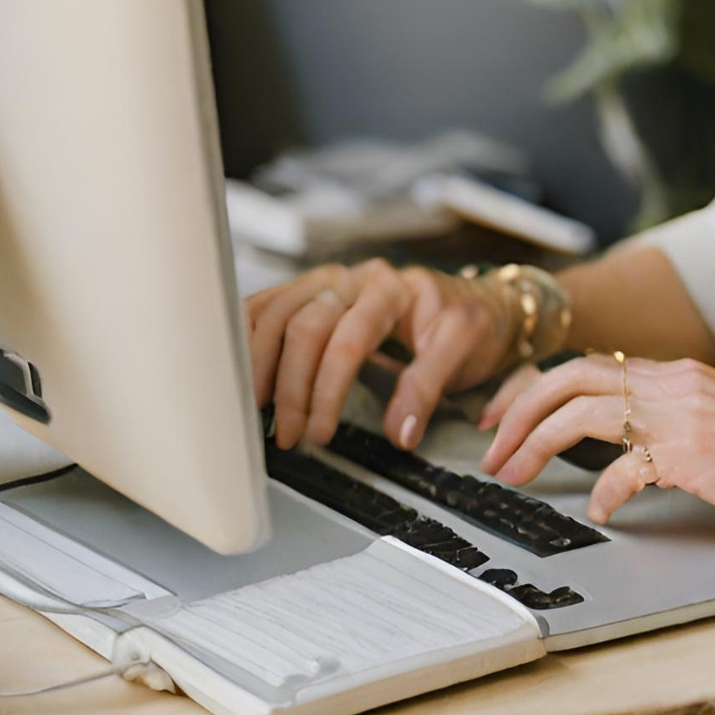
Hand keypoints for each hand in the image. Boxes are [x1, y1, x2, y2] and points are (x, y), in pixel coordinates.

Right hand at [244, 259, 513, 452]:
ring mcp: (329, 283)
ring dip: (259, 365)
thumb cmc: (472, 323)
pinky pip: (269, 305)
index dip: (328, 390)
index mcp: (391, 287)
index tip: (320, 433)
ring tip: (255, 412)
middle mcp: (354, 279)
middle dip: (291, 387)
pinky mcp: (313, 293)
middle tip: (289, 435)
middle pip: (305, 327)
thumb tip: (399, 432)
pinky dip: (246, 333)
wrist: (480, 302)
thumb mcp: (464, 350)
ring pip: (277, 314)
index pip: (348, 339)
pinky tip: (234, 365)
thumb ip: (428, 387)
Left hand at [478, 351, 714, 539]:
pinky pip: (627, 466)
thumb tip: (638, 447)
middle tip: (488, 444)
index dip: (538, 387)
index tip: (507, 416)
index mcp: (686, 375)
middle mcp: (680, 382)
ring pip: (582, 408)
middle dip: (517, 408)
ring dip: (534, 440)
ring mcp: (687, 414)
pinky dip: (602, 489)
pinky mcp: (699, 453)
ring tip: (511, 474)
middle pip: (570, 375)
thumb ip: (684, 423)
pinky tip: (599, 509)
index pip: (592, 363)